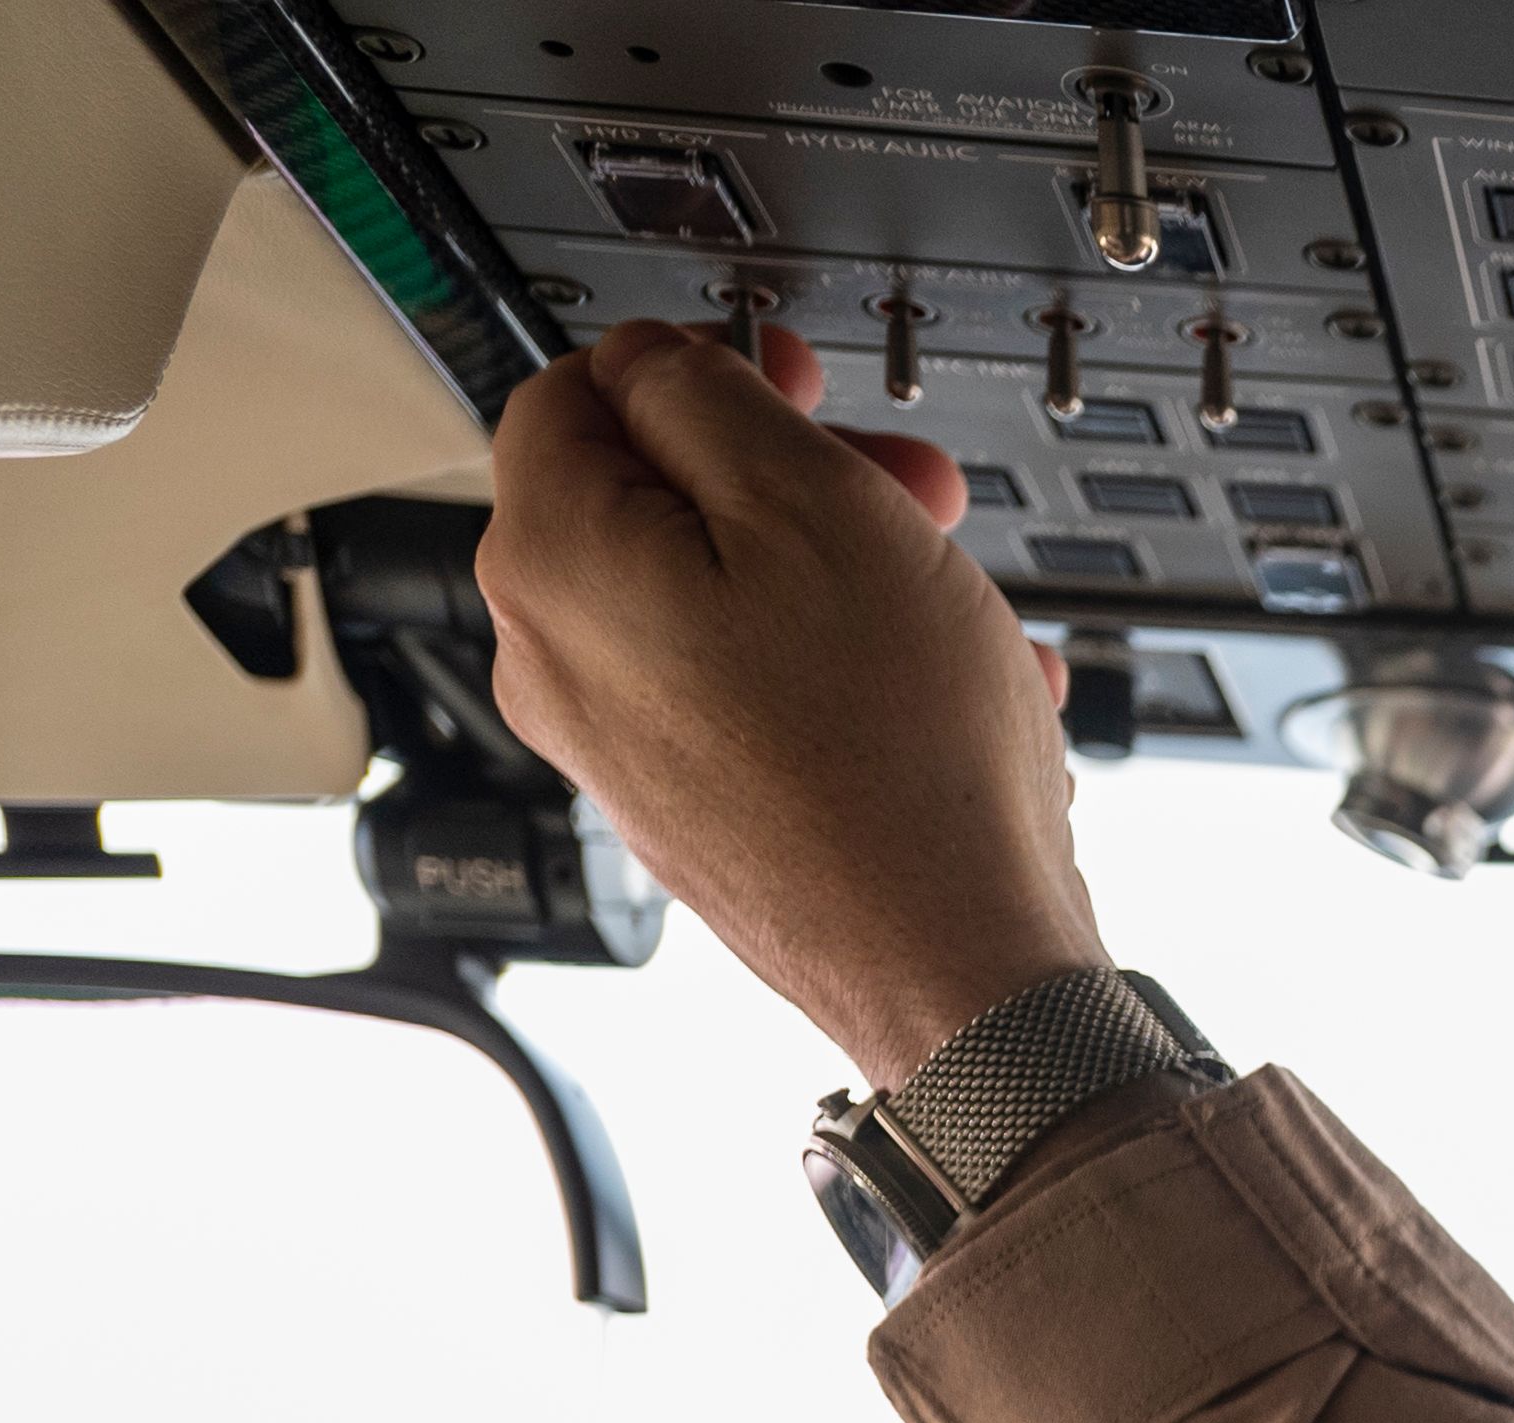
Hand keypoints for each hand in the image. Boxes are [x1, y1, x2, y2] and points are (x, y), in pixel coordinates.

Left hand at [478, 317, 1113, 1089]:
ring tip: (953, 602)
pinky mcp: (691, 813)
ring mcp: (623, 751)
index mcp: (555, 564)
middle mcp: (559, 664)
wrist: (958, 967)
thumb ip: (712, 398)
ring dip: (844, 573)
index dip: (699, 363)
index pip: (574, 390)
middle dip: (793, 476)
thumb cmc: (900, 763)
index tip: (796, 376)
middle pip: (656, 502)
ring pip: (724, 600)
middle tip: (906, 488)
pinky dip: (846, 668)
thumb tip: (657, 367)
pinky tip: (946, 689)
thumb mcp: (818, 502)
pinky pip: (759, 696)